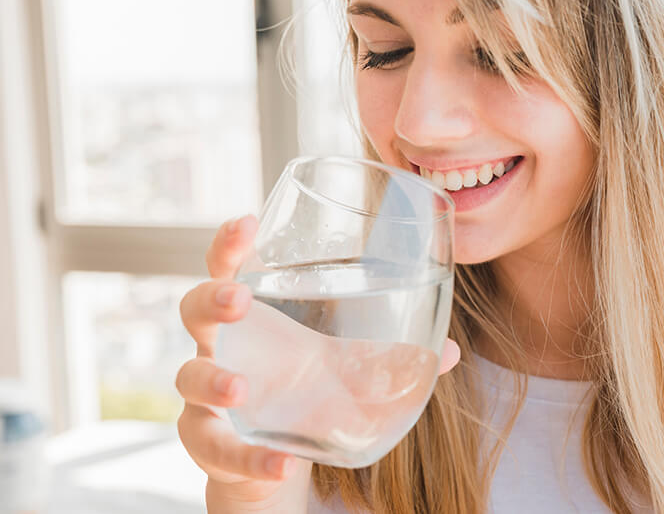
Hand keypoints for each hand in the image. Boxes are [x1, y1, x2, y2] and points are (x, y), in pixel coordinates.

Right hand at [175, 215, 461, 508]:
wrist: (275, 458)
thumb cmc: (306, 392)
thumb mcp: (347, 370)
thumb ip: (391, 357)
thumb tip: (452, 351)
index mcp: (256, 316)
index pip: (231, 267)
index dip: (231, 244)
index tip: (246, 222)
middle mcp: (224, 347)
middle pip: (194, 310)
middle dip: (212, 300)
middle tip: (239, 299)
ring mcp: (208, 395)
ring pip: (190, 377)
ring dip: (213, 379)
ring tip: (240, 388)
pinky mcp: (210, 443)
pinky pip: (218, 448)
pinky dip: (250, 457)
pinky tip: (280, 462)